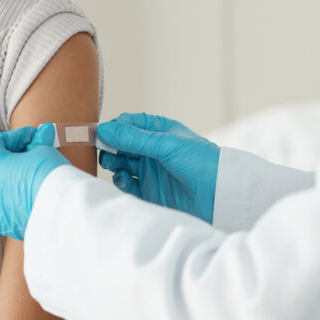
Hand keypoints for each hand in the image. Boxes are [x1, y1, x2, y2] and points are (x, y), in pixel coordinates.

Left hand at [0, 123, 68, 240]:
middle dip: (15, 156)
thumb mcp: (43, 150)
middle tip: (36, 152)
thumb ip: (38, 142)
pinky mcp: (4, 225)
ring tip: (37, 173)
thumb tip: (43, 133)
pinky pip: (6, 206)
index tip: (34, 136)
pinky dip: (17, 197)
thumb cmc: (48, 175)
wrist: (60, 212)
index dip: (16, 136)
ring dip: (15, 177)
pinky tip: (35, 193)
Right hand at [96, 113, 219, 222]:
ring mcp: (150, 171)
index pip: (128, 124)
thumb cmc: (201, 161)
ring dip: (113, 162)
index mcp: (159, 131)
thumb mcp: (166, 145)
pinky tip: (122, 178)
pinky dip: (120, 181)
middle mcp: (152, 150)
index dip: (113, 128)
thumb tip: (103, 129)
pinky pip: (127, 185)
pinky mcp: (149, 192)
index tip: (98, 133)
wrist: (220, 195)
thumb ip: (133, 138)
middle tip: (102, 150)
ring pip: (121, 164)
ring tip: (113, 163)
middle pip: (120, 145)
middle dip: (109, 146)